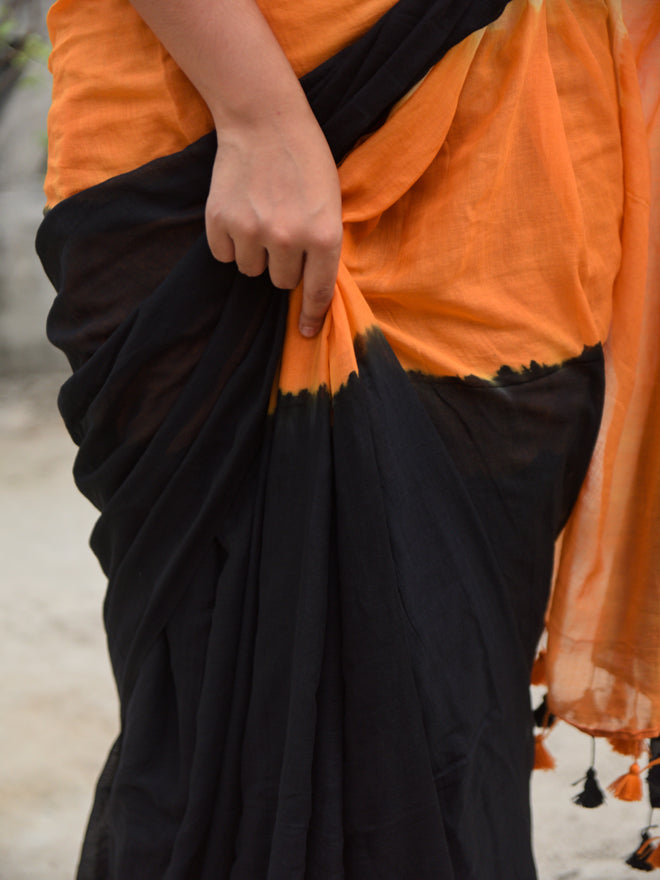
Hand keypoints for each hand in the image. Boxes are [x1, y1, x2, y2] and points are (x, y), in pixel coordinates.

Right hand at [205, 118, 342, 336]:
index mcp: (323, 236)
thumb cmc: (306, 161)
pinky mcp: (220, 221)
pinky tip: (239, 213)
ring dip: (255, 253)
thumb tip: (308, 289)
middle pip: (281, 282)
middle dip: (282, 264)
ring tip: (260, 217)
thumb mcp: (330, 203)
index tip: (305, 332)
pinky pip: (224, 255)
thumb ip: (322, 246)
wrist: (265, 120)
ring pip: (251, 270)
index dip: (311, 316)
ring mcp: (251, 231)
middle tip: (282, 230)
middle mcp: (287, 238)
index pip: (317, 292)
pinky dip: (230, 241)